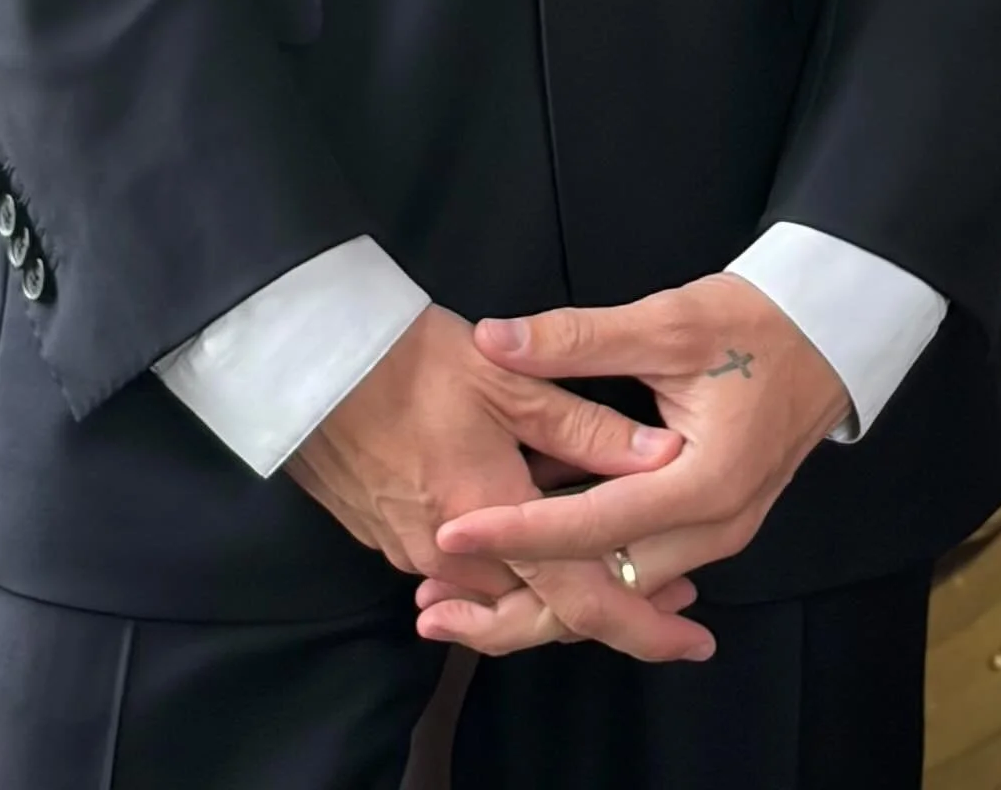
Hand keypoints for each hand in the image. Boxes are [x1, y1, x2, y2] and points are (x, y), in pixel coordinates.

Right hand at [284, 307, 704, 664]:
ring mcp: (412, 552)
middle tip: (672, 588)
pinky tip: (534, 510)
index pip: (581, 601)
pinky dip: (509, 555)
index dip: (644, 626)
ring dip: (557, 574)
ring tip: (613, 542)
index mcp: (491, 521)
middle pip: (543, 607)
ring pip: (503, 589)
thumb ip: (586, 428)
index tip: (696, 640)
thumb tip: (663, 458)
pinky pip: (464, 568)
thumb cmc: (410, 359)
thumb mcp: (508, 380)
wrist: (305, 359)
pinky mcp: (387, 535)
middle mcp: (452, 558)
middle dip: (610, 601)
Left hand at [416, 277, 843, 649]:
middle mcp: (711, 530)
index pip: (591, 526)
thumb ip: (579, 337)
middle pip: (603, 591)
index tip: (450, 534)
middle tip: (433, 603)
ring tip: (460, 599)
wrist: (833, 334)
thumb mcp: (668, 321)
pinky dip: (581, 577)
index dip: (517, 531)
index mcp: (702, 485)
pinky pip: (637, 572)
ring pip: (618, 593)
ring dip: (543, 598)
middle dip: (518, 601)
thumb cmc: (757, 322)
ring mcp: (717, 538)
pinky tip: (525, 565)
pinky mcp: (711, 528)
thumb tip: (494, 339)